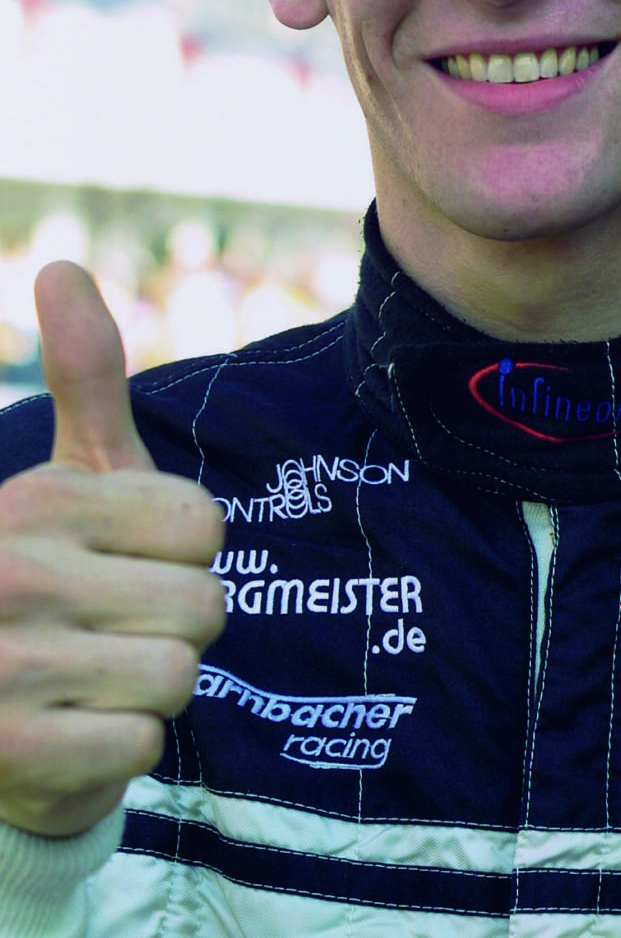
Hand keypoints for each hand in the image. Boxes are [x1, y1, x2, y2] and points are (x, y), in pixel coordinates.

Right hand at [0, 263, 225, 836]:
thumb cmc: (48, 573)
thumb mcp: (70, 475)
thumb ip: (82, 375)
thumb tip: (59, 263)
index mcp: (38, 500)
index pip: (203, 527)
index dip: (181, 554)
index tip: (126, 564)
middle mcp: (13, 574)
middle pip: (203, 604)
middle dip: (174, 624)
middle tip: (112, 628)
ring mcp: (7, 668)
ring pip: (179, 674)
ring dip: (149, 686)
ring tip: (94, 677)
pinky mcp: (17, 755)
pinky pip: (144, 744)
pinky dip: (123, 745)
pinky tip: (74, 729)